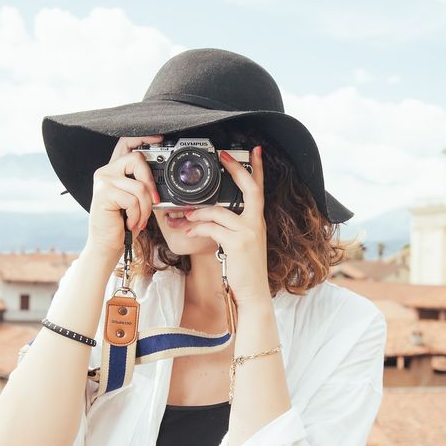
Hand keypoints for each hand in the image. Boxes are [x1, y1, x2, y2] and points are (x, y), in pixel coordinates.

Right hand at [86, 135, 162, 261]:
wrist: (108, 244)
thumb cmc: (123, 223)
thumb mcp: (137, 201)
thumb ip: (143, 186)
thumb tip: (162, 180)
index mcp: (115, 171)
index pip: (126, 144)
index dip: (143, 138)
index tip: (159, 138)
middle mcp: (106, 171)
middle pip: (137, 160)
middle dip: (151, 184)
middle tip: (152, 202)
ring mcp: (103, 181)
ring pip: (139, 186)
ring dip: (145, 208)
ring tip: (138, 220)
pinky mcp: (103, 193)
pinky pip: (132, 199)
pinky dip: (137, 215)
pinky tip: (129, 222)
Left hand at [183, 146, 269, 306]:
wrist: (253, 293)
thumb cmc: (246, 271)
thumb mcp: (242, 245)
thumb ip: (232, 227)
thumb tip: (210, 215)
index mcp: (257, 221)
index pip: (260, 189)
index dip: (258, 169)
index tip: (255, 151)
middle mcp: (256, 223)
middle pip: (250, 188)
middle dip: (236, 169)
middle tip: (223, 156)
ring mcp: (248, 232)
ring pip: (219, 211)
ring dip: (198, 212)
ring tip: (185, 216)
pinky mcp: (237, 243)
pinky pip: (212, 228)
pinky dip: (197, 227)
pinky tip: (188, 230)